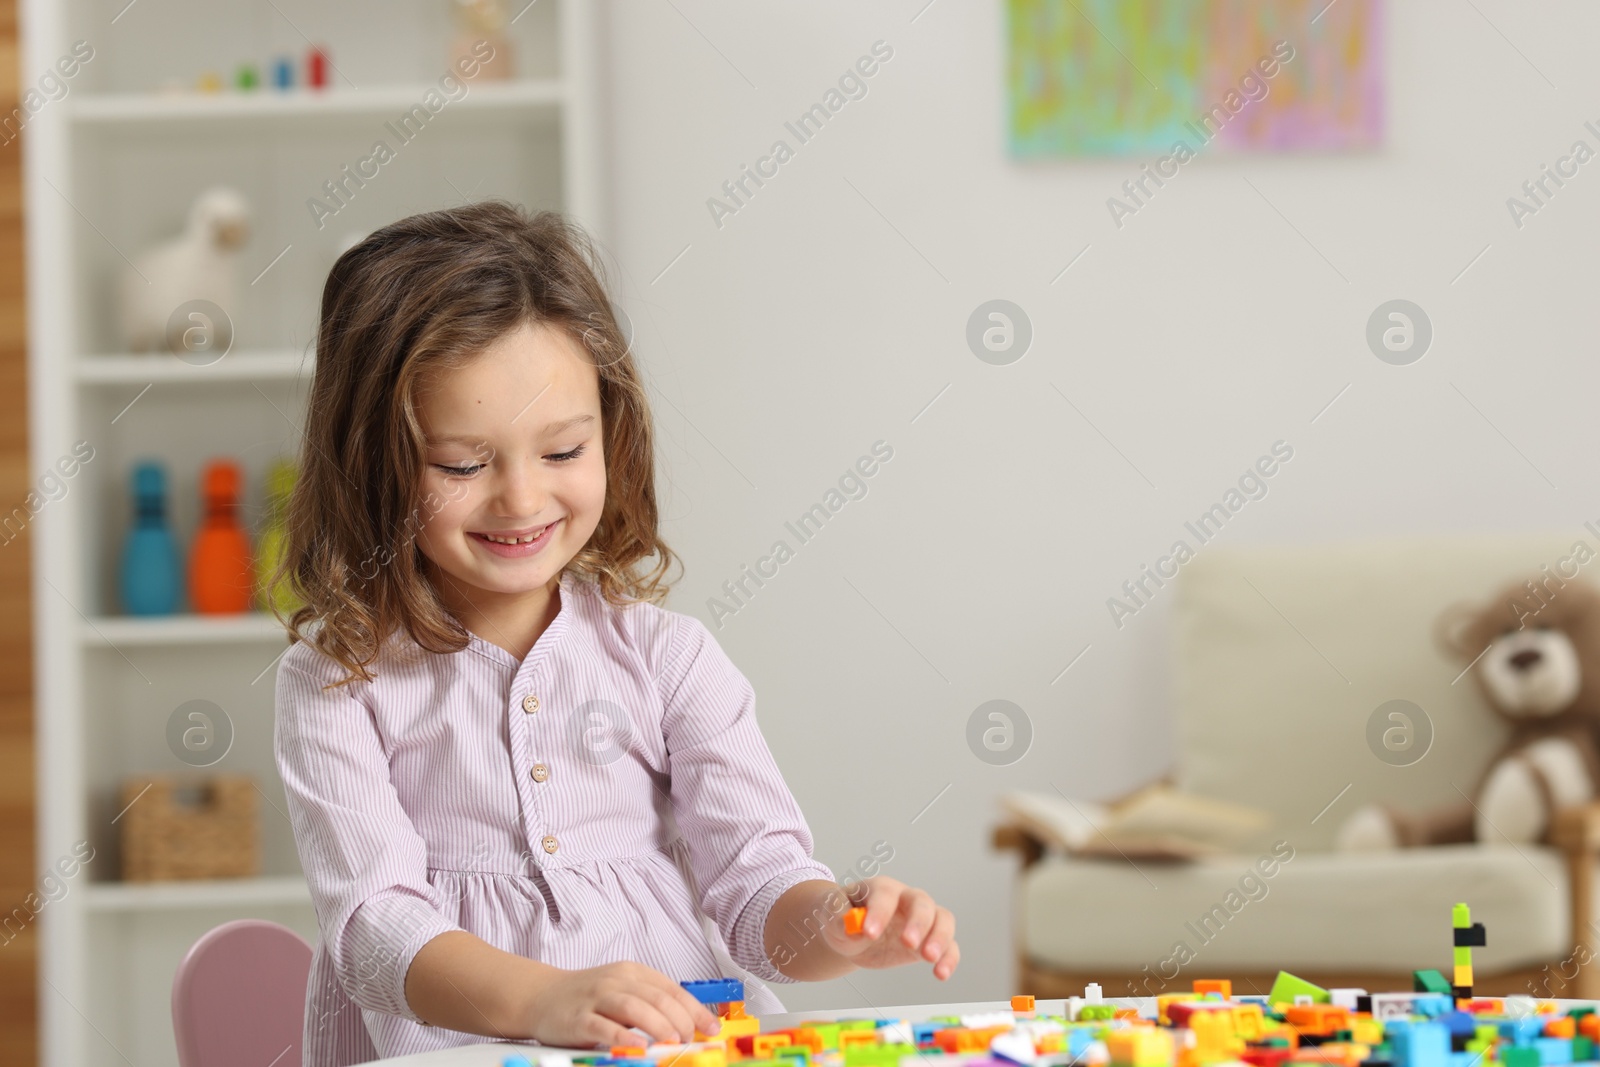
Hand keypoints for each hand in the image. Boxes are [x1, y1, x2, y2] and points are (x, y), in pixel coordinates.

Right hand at [516, 960, 721, 1047]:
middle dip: (681, 1020)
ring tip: (674, 1041)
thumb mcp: (621, 991)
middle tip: (691, 1040)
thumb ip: (649, 1003)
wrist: (541, 996)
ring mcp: (596, 998)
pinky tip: (638, 1046)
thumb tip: (687, 1025)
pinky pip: (604, 1027)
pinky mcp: (578, 1018)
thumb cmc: (588, 998)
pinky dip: (623, 1036)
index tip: (711, 1029)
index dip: (695, 1009)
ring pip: (634, 1008)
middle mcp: (617, 981)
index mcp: (633, 973)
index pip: (671, 989)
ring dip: (658, 1025)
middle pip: (657, 998)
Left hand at [822, 876, 958, 979]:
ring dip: (940, 938)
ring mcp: (921, 919)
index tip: (869, 933)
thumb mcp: (832, 917)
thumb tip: (852, 928)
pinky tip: (941, 974)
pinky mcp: (929, 940)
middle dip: (918, 922)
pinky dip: (949, 958)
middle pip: (921, 902)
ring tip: (930, 958)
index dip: (879, 912)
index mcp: (880, 888)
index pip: (885, 894)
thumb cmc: (843, 917)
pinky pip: (948, 945)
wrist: (851, 934)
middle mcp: (906, 899)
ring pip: (942, 919)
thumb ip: (839, 919)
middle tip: (908, 943)